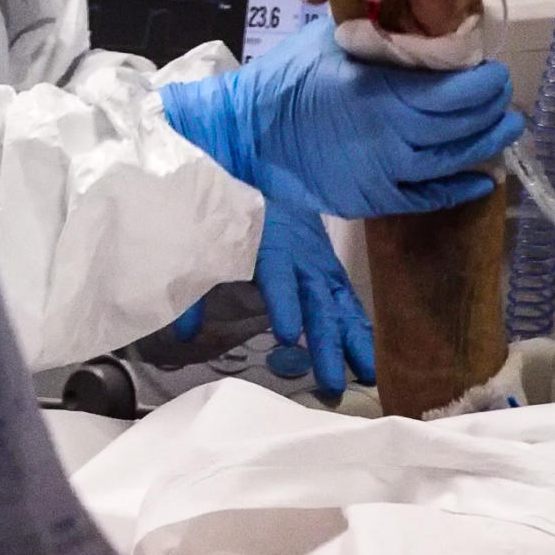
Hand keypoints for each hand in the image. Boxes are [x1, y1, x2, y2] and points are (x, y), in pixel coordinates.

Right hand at [160, 16, 520, 218]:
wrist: (242, 132)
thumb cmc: (283, 79)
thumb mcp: (328, 41)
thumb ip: (375, 31)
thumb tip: (418, 17)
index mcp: (380, 91)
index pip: (452, 91)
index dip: (483, 83)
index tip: (493, 72)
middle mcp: (390, 134)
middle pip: (461, 125)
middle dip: (490, 109)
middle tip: (500, 95)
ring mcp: (383, 171)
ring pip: (453, 160)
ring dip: (486, 144)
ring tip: (504, 129)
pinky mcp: (372, 197)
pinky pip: (429, 197)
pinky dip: (461, 188)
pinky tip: (483, 179)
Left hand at [173, 162, 375, 399]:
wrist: (263, 172)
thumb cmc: (231, 214)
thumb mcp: (208, 246)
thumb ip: (195, 290)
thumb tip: (184, 334)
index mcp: (270, 244)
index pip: (279, 278)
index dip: (285, 305)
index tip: (289, 336)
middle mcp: (303, 257)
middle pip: (317, 302)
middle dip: (326, 343)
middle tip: (331, 383)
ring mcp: (322, 263)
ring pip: (341, 304)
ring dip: (354, 342)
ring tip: (367, 377)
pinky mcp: (332, 267)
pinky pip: (348, 299)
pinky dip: (360, 326)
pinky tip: (370, 356)